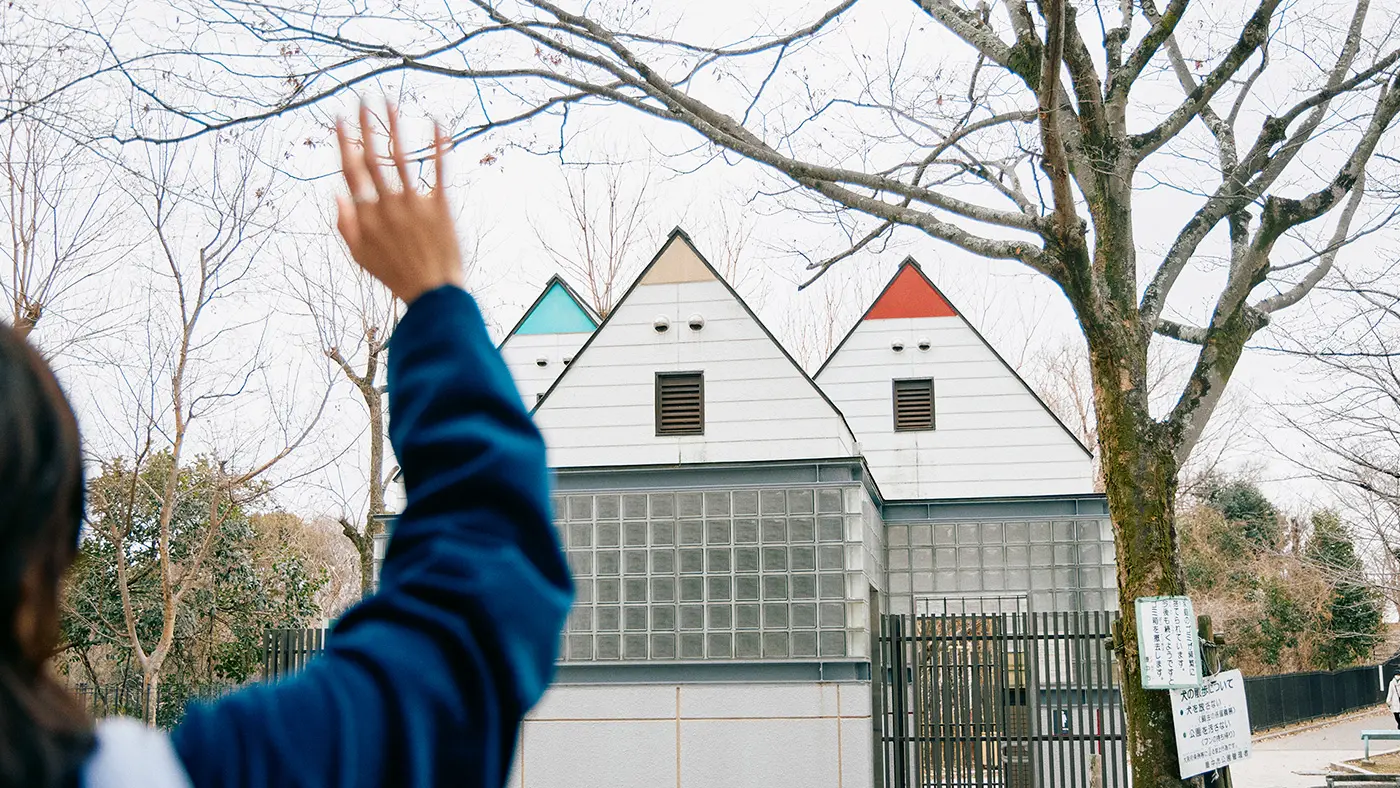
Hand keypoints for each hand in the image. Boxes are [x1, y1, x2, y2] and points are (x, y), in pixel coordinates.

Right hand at [334, 103, 463, 303]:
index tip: (340, 119)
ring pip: (400, 157)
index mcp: (366, 215)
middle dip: (366, 125)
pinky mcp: (440, 207)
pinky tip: (437, 122)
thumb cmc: (395, 275)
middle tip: (362, 98)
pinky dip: (438, 146)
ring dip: (393, 127)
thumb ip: (345, 226)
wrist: (434, 294)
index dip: (344, 143)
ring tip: (388, 102)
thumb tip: (336, 194)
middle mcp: (388, 205)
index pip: (351, 171)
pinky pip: (439, 171)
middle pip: (372, 157)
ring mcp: (414, 205)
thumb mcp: (361, 256)